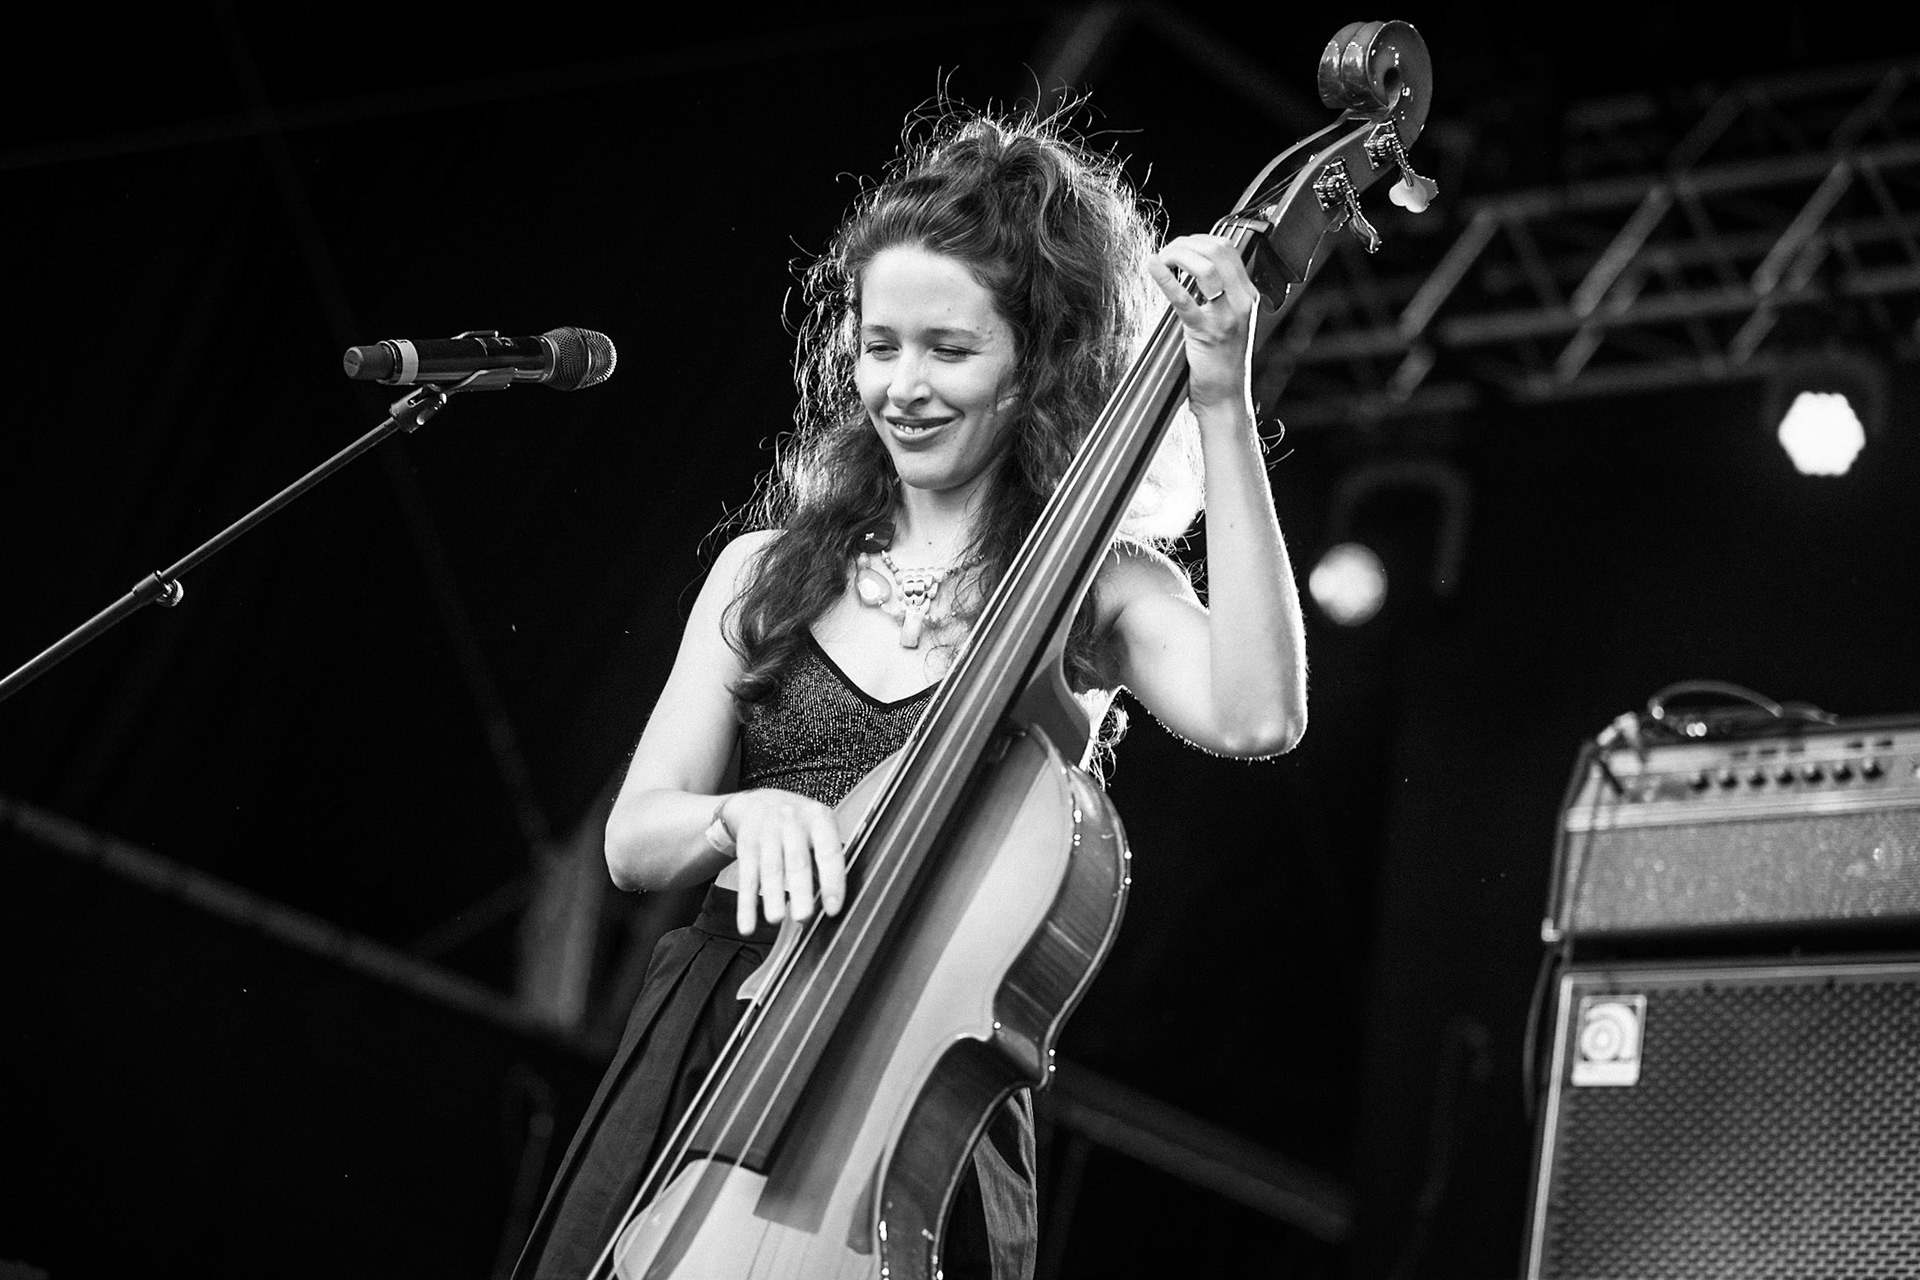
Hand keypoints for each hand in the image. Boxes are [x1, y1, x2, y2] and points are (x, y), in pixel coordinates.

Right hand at [714, 789, 846, 934]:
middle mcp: (792, 822)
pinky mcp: (746, 847)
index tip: (833, 908)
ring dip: (773, 897)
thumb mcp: (820, 828)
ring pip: (771, 870)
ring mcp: (767, 833)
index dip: (832, 881)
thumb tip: (836, 899)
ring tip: (776, 920)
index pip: (828, 852)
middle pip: (797, 861)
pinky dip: (746, 905)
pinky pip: (746, 879)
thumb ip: (828, 859)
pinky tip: (747, 925)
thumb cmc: (800, 823)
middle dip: (800, 891)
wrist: (759, 802)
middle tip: (804, 917)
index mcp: (819, 818)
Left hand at [1147, 234, 1258, 412]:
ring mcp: (1226, 317)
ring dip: (1177, 256)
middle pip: (1217, 250)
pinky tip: (1154, 268)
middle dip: (1186, 244)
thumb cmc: (1220, 360)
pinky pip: (1185, 299)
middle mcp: (1242, 301)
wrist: (1225, 396)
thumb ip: (1217, 293)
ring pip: (1205, 267)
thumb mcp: (1227, 319)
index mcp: (1247, 295)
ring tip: (1161, 261)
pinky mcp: (1207, 333)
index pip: (1227, 249)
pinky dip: (1167, 280)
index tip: (1179, 246)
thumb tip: (1191, 266)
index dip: (1199, 240)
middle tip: (1166, 253)